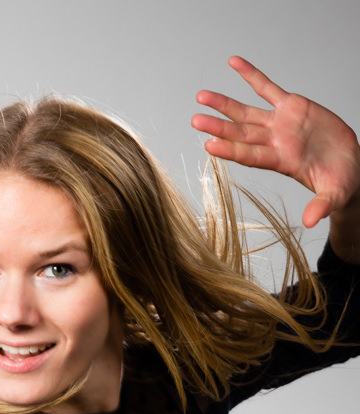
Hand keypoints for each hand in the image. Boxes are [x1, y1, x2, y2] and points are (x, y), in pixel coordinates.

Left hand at [192, 57, 359, 227]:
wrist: (349, 165)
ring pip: (247, 112)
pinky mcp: (291, 106)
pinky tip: (233, 64)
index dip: (231, 149)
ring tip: (201, 96)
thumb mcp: (334, 195)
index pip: (251, 155)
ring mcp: (280, 123)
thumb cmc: (340, 182)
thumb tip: (310, 222)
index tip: (209, 144)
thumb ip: (320, 206)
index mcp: (282, 161)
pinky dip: (251, 75)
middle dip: (219, 126)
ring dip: (224, 104)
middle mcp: (275, 142)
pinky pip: (267, 87)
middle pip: (241, 133)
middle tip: (195, 120)